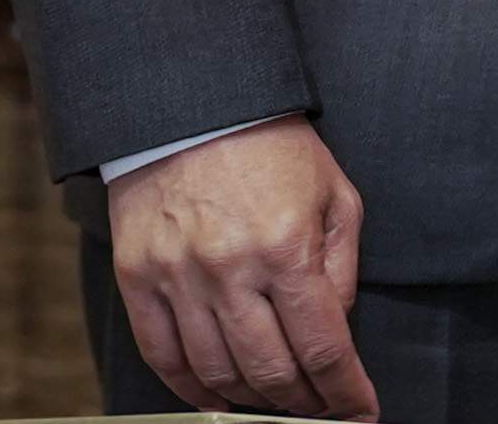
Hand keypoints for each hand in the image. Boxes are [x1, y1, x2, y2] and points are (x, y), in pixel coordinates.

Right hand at [107, 119, 375, 418]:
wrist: (194, 105)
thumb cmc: (274, 148)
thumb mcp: (334, 193)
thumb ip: (341, 265)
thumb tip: (336, 328)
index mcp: (287, 246)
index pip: (323, 346)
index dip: (345, 391)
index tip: (360, 412)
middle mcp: (230, 269)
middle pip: (270, 371)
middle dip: (303, 401)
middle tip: (319, 406)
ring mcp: (178, 277)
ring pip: (217, 373)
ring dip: (253, 399)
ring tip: (276, 400)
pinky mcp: (137, 279)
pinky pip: (163, 357)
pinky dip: (192, 390)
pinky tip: (218, 398)